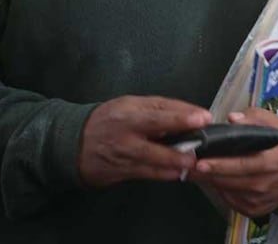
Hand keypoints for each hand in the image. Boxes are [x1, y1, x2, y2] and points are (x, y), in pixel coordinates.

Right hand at [78, 95, 212, 186]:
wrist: (75, 142)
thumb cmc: (111, 118)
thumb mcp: (132, 104)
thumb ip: (162, 107)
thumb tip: (192, 112)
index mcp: (129, 114)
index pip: (157, 115)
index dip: (181, 117)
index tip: (203, 118)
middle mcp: (125, 138)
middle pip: (153, 145)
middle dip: (176, 151)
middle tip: (196, 153)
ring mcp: (123, 158)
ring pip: (151, 164)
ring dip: (173, 166)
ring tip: (192, 164)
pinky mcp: (122, 172)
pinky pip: (146, 174)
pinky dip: (163, 174)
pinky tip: (178, 173)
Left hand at [189, 108, 277, 217]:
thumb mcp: (275, 123)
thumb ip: (252, 118)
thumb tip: (231, 119)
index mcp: (270, 160)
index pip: (241, 164)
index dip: (219, 164)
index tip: (200, 161)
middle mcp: (264, 183)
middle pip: (228, 180)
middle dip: (205, 173)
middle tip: (186, 165)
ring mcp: (259, 199)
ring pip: (226, 191)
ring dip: (210, 181)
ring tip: (196, 170)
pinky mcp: (256, 209)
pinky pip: (231, 201)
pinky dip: (222, 190)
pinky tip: (216, 179)